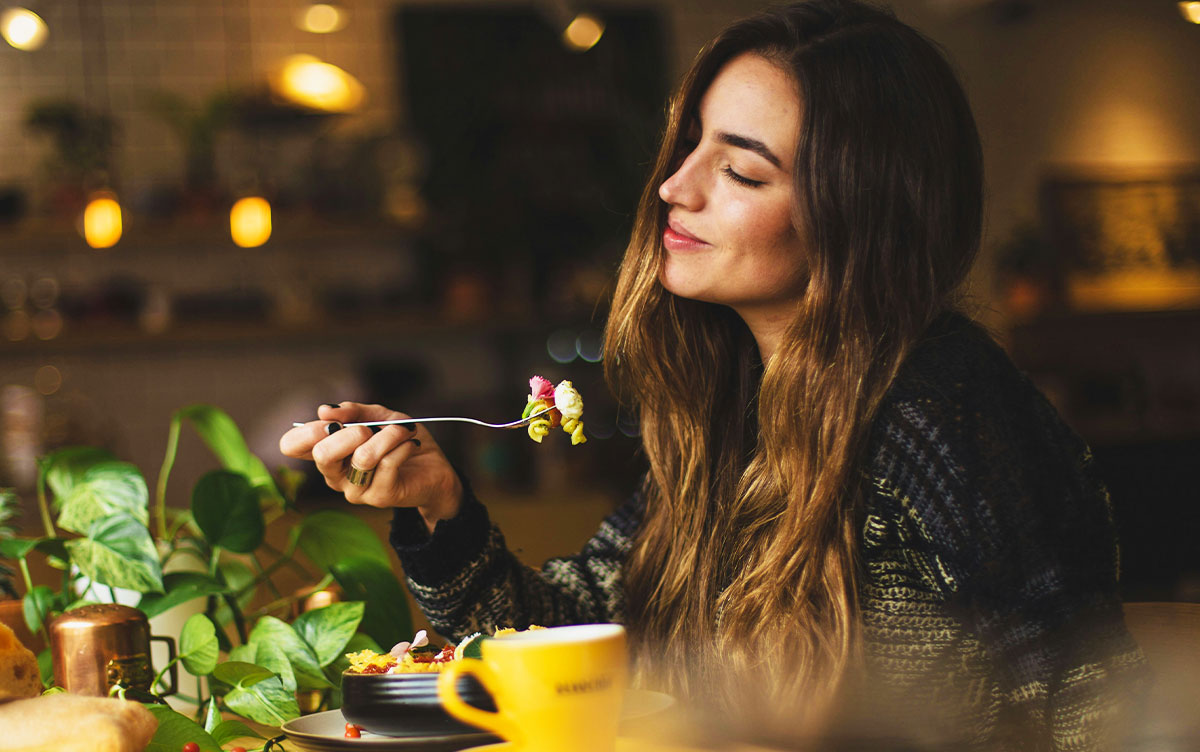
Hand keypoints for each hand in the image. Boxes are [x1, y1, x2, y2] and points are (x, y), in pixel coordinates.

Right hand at [279, 402, 462, 531]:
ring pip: (363, 456)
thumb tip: (325, 410)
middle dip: (351, 432)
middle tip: (371, 428)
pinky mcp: (379, 497)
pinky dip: (403, 445)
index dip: (308, 430)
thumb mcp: (379, 416)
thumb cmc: (401, 441)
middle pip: (322, 454)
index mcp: (327, 453)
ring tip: (404, 430)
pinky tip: (411, 444)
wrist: (434, 468)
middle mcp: (334, 475)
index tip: (335, 420)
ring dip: (389, 435)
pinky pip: (388, 463)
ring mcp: (355, 490)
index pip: (291, 446)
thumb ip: (353, 411)